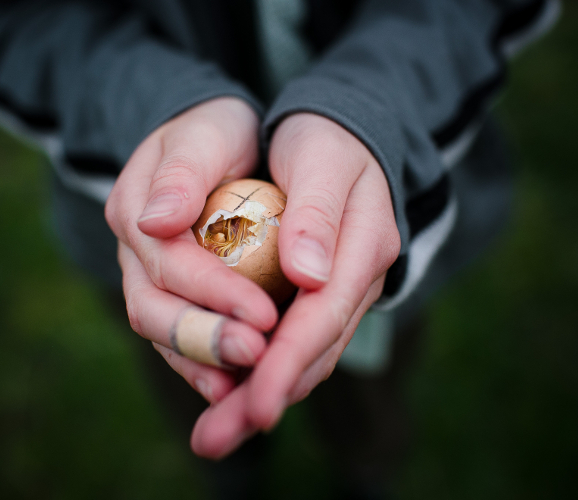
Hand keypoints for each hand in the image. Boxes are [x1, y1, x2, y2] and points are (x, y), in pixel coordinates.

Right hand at [104, 98, 278, 401]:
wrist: (209, 143)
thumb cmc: (212, 133)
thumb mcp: (202, 136)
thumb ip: (181, 174)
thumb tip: (155, 220)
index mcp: (134, 212)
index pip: (170, 264)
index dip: (215, 293)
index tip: (264, 316)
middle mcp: (134, 255)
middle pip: (154, 310)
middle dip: (205, 338)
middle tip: (256, 356)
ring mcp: (148, 280)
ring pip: (163, 334)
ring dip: (203, 363)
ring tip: (248, 385)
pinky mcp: (171, 297)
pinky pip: (180, 339)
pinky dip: (204, 366)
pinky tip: (234, 387)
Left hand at [185, 113, 400, 456]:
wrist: (339, 134)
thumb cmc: (328, 140)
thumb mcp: (324, 159)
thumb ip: (317, 214)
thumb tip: (306, 276)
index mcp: (364, 249)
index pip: (323, 318)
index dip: (287, 363)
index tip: (254, 405)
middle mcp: (353, 281)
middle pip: (312, 353)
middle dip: (263, 398)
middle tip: (214, 441)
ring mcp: (336, 293)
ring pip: (300, 358)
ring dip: (254, 396)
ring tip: (212, 434)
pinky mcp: (313, 297)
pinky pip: (288, 344)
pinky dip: (257, 372)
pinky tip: (225, 394)